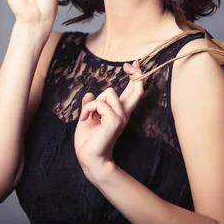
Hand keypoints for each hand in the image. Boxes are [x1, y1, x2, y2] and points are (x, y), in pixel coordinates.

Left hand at [74, 60, 144, 180]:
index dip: (135, 76)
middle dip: (135, 73)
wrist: (89, 158)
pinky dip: (88, 110)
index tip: (131, 65)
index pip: (133, 91)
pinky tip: (85, 120)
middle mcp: (124, 113)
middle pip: (137, 88)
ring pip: (108, 92)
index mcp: (119, 112)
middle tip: (128, 65)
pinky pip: (99, 104)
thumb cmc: (88, 141)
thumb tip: (89, 94)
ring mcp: (121, 117)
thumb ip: (90, 105)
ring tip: (89, 115)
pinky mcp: (115, 122)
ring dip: (94, 102)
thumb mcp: (87, 117)